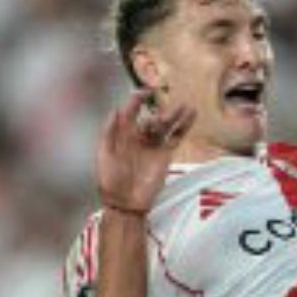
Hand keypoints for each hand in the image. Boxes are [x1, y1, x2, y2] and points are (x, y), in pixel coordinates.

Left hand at [97, 91, 194, 215]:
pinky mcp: (165, 155)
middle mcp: (139, 137)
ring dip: (175, 114)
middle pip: (152, 118)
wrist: (125, 203)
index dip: (137, 100)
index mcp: (123, 135)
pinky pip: (176, 137)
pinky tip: (191, 114)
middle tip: (160, 119)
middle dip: (158, 114)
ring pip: (166, 125)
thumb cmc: (110, 181)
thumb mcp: (105, 154)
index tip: (145, 92)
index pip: (131, 112)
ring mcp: (153, 145)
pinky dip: (184, 126)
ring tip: (185, 105)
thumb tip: (115, 109)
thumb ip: (109, 132)